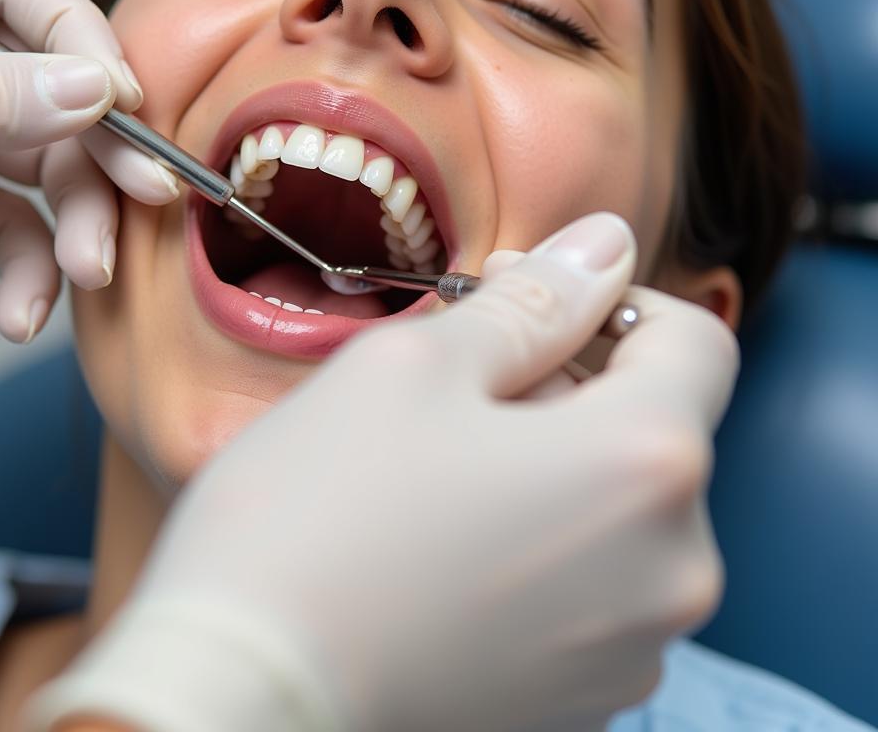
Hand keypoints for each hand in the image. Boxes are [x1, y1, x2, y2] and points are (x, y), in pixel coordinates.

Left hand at [0, 0, 178, 340]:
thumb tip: (94, 90)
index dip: (76, 35)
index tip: (121, 98)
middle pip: (45, 80)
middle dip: (96, 148)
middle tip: (148, 190)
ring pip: (43, 163)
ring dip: (75, 224)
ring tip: (87, 270)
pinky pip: (10, 229)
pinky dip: (28, 273)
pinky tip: (19, 312)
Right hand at [26, 212, 739, 731]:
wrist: (239, 700)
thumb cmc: (315, 522)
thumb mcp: (420, 367)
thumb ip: (534, 300)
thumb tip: (603, 248)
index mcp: (644, 468)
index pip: (694, 342)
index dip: (613, 302)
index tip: (531, 302)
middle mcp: (670, 571)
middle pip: (649, 425)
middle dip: (564, 380)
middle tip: (451, 377)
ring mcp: (630, 648)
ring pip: (614, 503)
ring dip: (543, 459)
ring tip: (431, 469)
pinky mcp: (581, 699)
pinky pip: (588, 579)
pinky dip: (534, 535)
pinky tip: (438, 541)